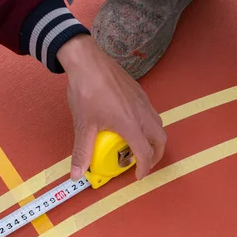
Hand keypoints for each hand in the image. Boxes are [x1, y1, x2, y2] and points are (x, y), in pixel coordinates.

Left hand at [57, 34, 166, 180]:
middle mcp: (142, 114)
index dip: (144, 168)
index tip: (138, 176)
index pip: (145, 153)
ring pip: (158, 125)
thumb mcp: (83, 125)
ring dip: (154, 140)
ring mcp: (143, 101)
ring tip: (140, 145)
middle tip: (144, 163)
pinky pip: (151, 112)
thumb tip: (76, 174)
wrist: (88, 60)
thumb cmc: (86, 91)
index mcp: (131, 125)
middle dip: (156, 155)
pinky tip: (133, 124)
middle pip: (160, 140)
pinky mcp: (139, 92)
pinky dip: (149, 125)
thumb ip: (82, 152)